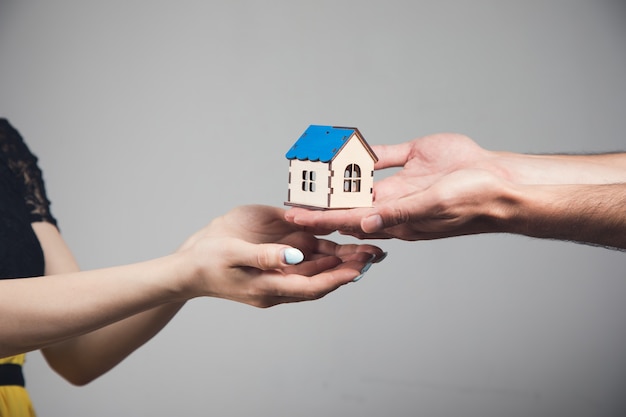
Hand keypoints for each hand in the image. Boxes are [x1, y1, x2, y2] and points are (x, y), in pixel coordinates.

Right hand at [178, 205, 384, 306]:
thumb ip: (264, 257)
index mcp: (271, 287)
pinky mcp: (278, 254)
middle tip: (376, 253)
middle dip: (350, 267)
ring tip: (369, 246)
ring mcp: (281, 267)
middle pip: (323, 277)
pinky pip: (306, 253)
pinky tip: (343, 237)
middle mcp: (282, 280)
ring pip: (319, 265)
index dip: (338, 278)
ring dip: (343, 257)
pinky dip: (326, 248)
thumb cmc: (208, 261)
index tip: (361, 268)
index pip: (313, 287)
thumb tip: (294, 257)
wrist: (191, 263)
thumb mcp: (233, 255)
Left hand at [285, 134, 513, 240]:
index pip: (347, 219)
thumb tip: (364, 223)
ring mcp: (399, 184)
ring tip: (308, 178)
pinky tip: (342, 152)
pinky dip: (359, 155)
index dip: (319, 217)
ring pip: (358, 182)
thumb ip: (400, 213)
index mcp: (394, 218)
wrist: (499, 181)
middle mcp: (392, 203)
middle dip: (319, 204)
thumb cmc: (472, 199)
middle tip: (291, 197)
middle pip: (346, 204)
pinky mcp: (409, 163)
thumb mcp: (434, 205)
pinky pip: (379, 158)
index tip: (292, 214)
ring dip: (333, 182)